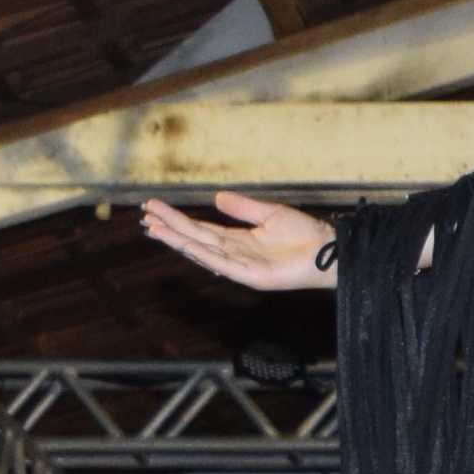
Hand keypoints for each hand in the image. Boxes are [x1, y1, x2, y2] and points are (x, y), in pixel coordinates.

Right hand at [141, 191, 336, 293]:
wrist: (328, 251)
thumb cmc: (305, 235)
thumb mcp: (270, 214)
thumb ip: (243, 208)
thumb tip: (217, 197)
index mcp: (237, 240)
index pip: (200, 228)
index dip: (177, 219)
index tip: (154, 207)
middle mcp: (234, 253)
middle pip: (195, 239)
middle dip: (170, 229)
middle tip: (145, 218)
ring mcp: (241, 266)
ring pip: (203, 252)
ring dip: (178, 241)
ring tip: (156, 229)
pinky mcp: (253, 276)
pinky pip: (223, 264)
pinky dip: (204, 255)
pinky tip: (186, 245)